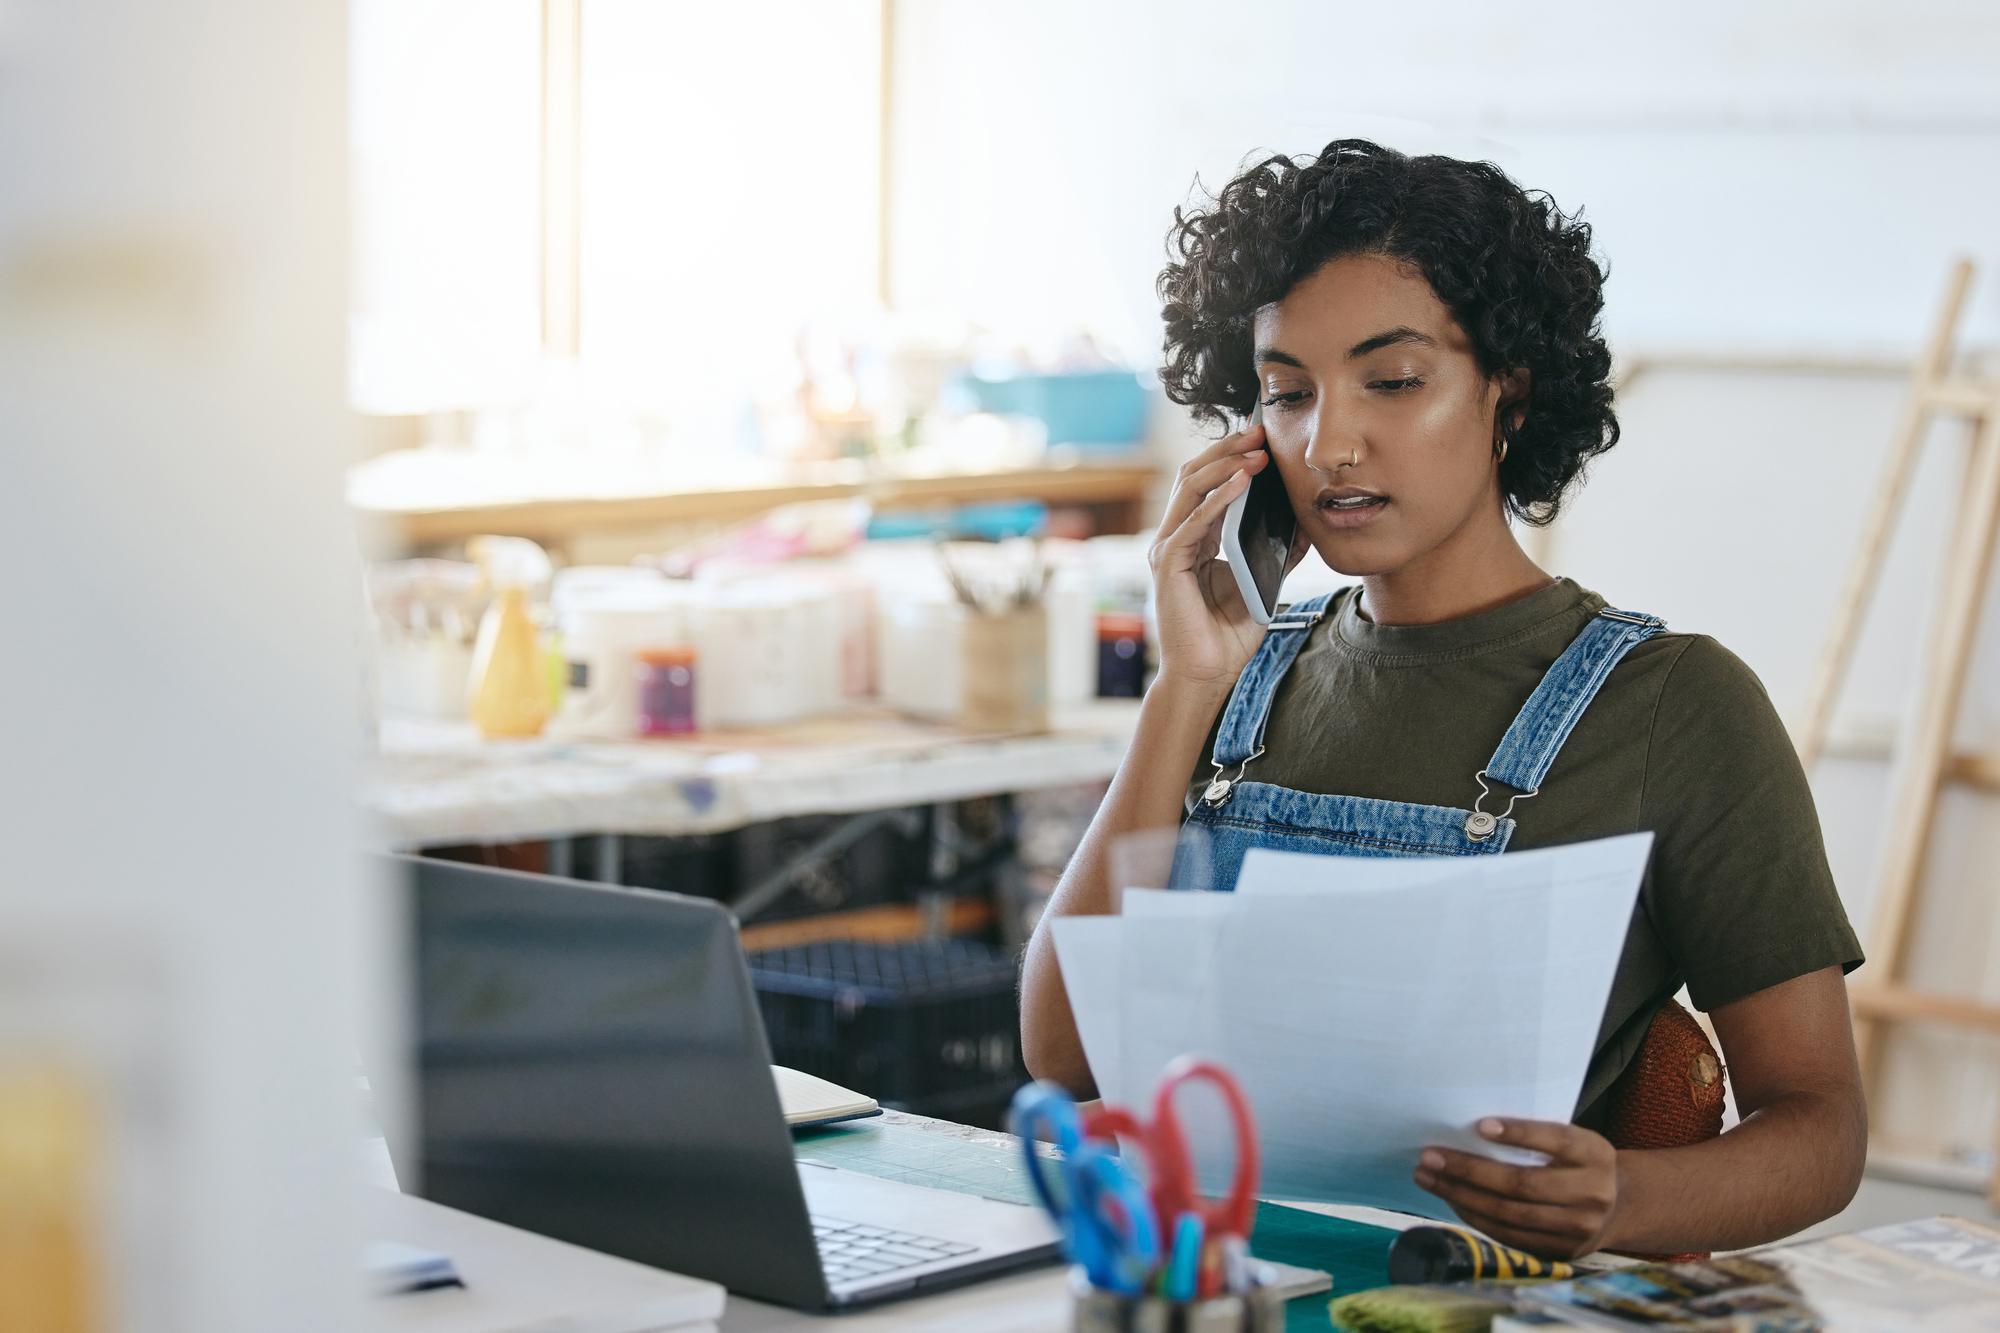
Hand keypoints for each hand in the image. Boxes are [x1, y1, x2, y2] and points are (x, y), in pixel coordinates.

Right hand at [1147, 422, 1276, 691]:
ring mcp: (1169, 548)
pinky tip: (1241, 483)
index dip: (1233, 457)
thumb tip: (1305, 524)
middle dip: (1227, 449)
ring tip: (1255, 450)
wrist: (1208, 672)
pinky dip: (1217, 499)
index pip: (1208, 483)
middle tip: (1259, 430)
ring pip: (1189, 489)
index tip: (1265, 438)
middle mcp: (1177, 536)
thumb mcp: (1263, 582)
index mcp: (1196, 537)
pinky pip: (1193, 522)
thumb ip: (1276, 552)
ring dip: (1224, 465)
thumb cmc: (1228, 634)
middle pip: (1194, 475)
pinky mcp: (1169, 564)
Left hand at [1413, 1118, 1621, 1259]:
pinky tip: (1452, 1199)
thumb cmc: (1576, 1163)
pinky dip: (1475, 1217)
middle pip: (1523, 1184)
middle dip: (1470, 1170)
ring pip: (1510, 1214)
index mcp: (1596, 1155)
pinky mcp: (1560, 1252)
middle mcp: (1593, 1193)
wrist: (1615, 1208)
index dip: (1520, 1134)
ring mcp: (1578, 1229)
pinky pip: (1509, 1235)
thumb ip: (1538, 1136)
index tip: (1480, 1125)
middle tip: (1430, 1156)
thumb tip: (1470, 1130)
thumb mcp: (1572, 1142)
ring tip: (1428, 1178)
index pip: (1557, 1141)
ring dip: (1461, 1195)